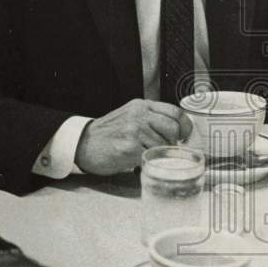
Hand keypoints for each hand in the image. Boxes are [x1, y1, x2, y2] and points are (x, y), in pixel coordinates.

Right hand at [75, 98, 191, 174]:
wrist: (83, 144)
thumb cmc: (107, 134)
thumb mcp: (130, 116)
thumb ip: (151, 119)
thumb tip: (176, 131)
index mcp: (141, 105)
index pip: (174, 111)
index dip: (184, 126)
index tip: (184, 136)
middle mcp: (138, 115)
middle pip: (173, 128)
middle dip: (173, 142)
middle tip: (164, 148)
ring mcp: (134, 130)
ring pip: (163, 144)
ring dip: (157, 153)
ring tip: (145, 154)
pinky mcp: (129, 147)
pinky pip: (150, 156)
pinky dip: (147, 161)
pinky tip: (136, 159)